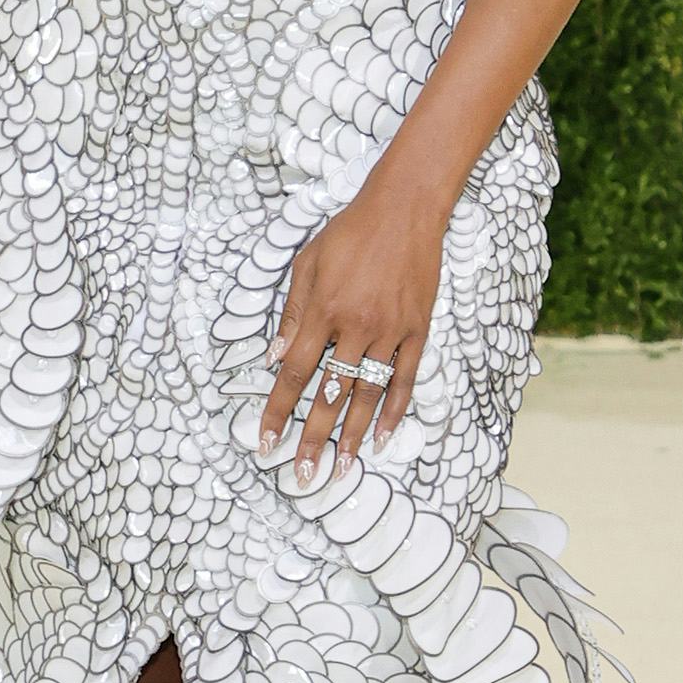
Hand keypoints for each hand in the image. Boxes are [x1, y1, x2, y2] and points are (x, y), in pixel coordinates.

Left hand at [257, 169, 449, 478]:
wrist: (405, 208)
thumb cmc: (350, 232)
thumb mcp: (307, 263)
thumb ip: (291, 313)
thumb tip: (276, 358)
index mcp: (323, 311)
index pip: (295, 373)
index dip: (278, 411)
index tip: (266, 442)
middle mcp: (355, 327)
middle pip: (330, 394)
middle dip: (314, 439)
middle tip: (303, 475)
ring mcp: (389, 331)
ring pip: (367, 394)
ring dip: (353, 435)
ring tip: (343, 469)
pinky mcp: (417, 330)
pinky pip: (405, 379)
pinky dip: (393, 409)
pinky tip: (381, 436)